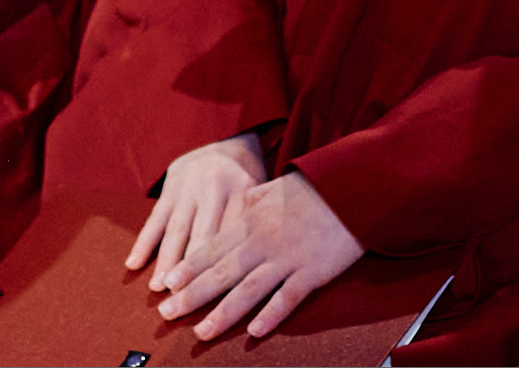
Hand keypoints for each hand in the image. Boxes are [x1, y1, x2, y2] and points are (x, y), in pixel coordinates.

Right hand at [126, 132, 266, 296]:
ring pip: (176, 229)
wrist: (226, 138)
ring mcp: (190, 185)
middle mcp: (215, 186)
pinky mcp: (169, 186)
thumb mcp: (261, 193)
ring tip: (159, 288)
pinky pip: (154, 217)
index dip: (227, 268)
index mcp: (243, 189)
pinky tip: (134, 263)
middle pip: (204, 235)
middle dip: (193, 269)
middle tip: (183, 298)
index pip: (234, 236)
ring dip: (166, 260)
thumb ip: (258, 224)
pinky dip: (143, 242)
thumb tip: (263, 270)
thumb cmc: (247, 179)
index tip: (221, 298)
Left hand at [152, 171, 365, 339]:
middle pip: (222, 273)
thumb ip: (250, 199)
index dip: (188, 268)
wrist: (351, 187)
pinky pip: (287, 298)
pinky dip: (271, 315)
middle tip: (167, 313)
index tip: (167, 283)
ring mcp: (287, 258)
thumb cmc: (314, 187)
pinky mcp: (312, 272)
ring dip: (223, 313)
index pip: (212, 248)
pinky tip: (254, 331)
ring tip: (201, 331)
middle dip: (192, 295)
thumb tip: (233, 204)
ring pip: (248, 290)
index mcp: (251, 219)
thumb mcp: (272, 187)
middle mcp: (263, 241)